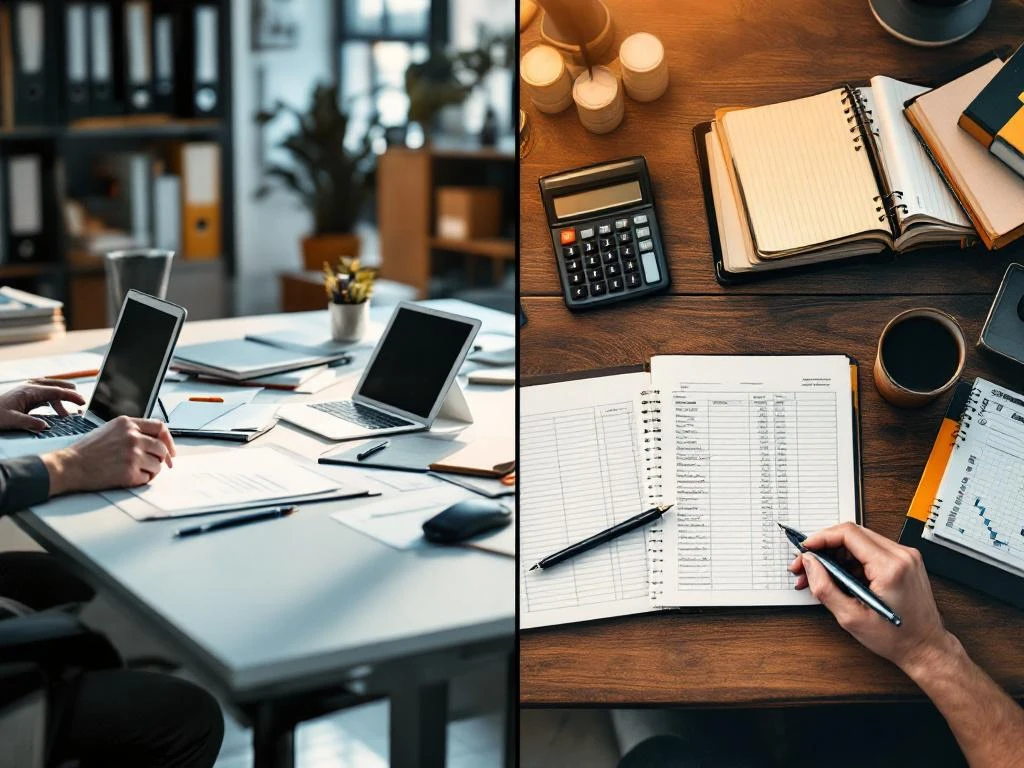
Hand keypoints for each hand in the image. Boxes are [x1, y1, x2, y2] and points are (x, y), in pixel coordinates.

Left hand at [0, 380, 86, 431]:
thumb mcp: (11, 421)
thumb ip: (29, 423)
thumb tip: (46, 427)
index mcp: (29, 391)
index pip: (55, 391)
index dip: (71, 396)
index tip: (82, 402)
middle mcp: (31, 387)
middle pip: (56, 386)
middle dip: (70, 394)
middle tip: (81, 403)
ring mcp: (29, 390)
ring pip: (52, 390)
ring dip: (62, 400)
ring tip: (66, 415)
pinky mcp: (28, 395)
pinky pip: (46, 395)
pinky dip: (54, 401)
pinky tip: (57, 411)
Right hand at [41, 416, 175, 494]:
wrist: (69, 466)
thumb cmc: (87, 450)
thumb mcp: (110, 430)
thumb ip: (131, 431)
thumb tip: (154, 440)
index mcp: (127, 424)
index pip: (160, 427)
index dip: (168, 440)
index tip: (170, 451)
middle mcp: (132, 437)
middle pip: (162, 448)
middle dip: (160, 459)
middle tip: (152, 465)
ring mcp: (132, 454)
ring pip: (157, 465)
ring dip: (150, 470)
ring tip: (134, 471)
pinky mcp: (129, 472)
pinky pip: (147, 478)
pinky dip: (141, 480)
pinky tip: (127, 477)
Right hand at [789, 522, 953, 674]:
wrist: (926, 648)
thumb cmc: (897, 638)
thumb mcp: (851, 618)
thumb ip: (825, 587)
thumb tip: (809, 563)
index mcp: (890, 567)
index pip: (848, 534)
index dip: (820, 538)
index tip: (805, 549)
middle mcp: (902, 556)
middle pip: (852, 534)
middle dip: (824, 547)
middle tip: (806, 565)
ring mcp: (905, 557)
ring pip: (860, 541)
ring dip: (836, 555)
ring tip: (820, 575)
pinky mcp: (904, 561)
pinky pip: (870, 550)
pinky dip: (850, 560)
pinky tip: (839, 577)